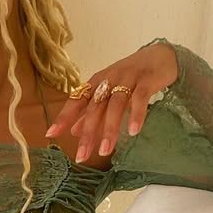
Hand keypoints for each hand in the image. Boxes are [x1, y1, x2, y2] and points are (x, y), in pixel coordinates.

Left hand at [44, 40, 178, 162]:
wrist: (162, 56)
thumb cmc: (132, 77)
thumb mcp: (109, 92)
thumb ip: (92, 111)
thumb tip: (74, 131)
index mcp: (97, 83)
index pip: (76, 100)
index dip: (64, 117)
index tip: (51, 134)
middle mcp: (109, 79)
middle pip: (94, 108)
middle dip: (88, 133)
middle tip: (82, 156)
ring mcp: (128, 79)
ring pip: (115, 105)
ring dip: (110, 129)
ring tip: (106, 151)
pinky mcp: (147, 80)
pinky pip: (140, 98)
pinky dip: (136, 114)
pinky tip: (133, 131)